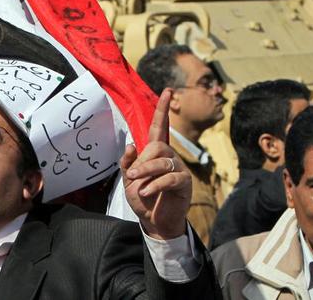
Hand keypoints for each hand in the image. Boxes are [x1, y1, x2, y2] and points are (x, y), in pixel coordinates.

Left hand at [120, 89, 191, 239]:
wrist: (153, 222)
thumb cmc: (142, 197)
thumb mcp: (128, 179)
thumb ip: (127, 162)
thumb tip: (132, 144)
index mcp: (155, 152)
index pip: (159, 127)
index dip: (162, 110)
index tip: (168, 91)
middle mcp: (169, 156)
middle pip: (158, 145)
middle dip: (143, 160)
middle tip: (134, 175)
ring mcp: (178, 169)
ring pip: (163, 161)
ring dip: (147, 172)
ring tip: (138, 184)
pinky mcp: (184, 183)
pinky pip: (170, 178)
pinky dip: (155, 185)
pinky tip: (146, 192)